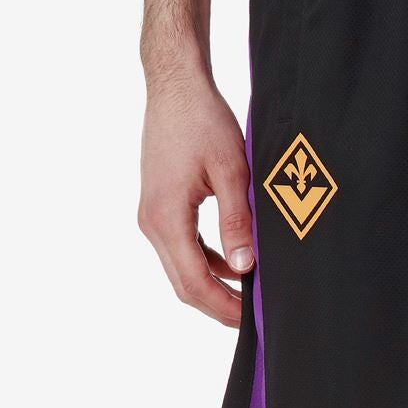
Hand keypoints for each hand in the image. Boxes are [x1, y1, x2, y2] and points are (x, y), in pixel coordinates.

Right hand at [137, 70, 254, 326]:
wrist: (175, 88)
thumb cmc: (203, 120)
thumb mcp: (231, 170)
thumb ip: (237, 221)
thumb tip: (244, 268)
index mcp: (166, 218)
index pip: (194, 282)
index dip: (225, 307)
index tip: (254, 319)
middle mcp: (152, 223)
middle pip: (184, 285)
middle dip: (219, 305)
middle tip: (256, 317)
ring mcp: (152, 217)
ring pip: (182, 270)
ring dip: (214, 286)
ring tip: (250, 295)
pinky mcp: (160, 209)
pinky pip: (183, 249)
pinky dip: (207, 263)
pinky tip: (236, 264)